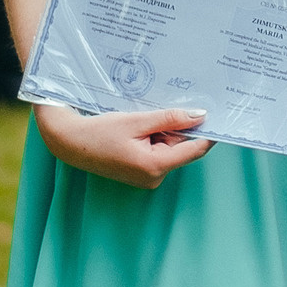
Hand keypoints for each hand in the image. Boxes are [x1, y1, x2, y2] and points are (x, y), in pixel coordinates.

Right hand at [34, 103, 211, 187]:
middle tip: (164, 108)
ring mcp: (148, 178)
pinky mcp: (142, 174)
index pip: (195, 149)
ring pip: (171, 149)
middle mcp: (155, 177)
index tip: (217, 114)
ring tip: (143, 120)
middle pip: (183, 147)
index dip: (208, 131)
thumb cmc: (100, 132)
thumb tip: (200, 115)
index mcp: (156, 166)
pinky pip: (160, 153)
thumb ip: (170, 118)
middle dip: (178, 128)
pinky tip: (139, 129)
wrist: (69, 143)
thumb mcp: (138, 120)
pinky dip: (155, 138)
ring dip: (165, 132)